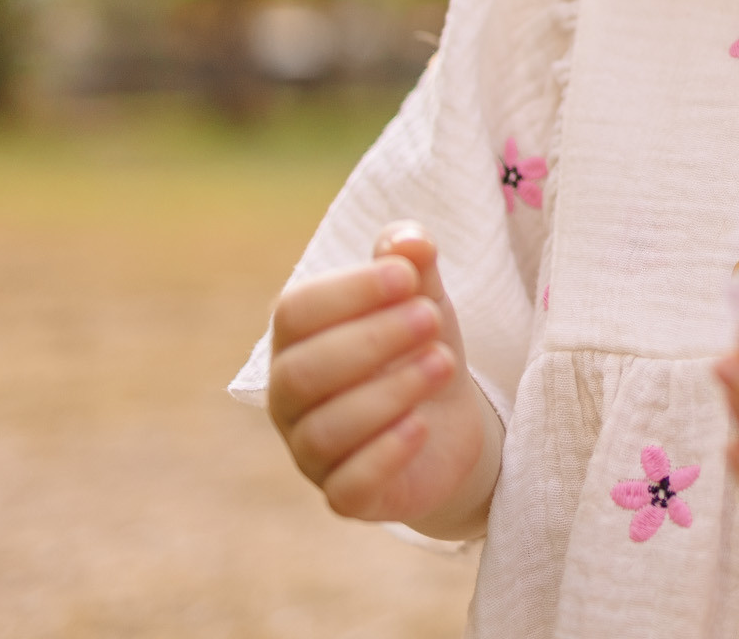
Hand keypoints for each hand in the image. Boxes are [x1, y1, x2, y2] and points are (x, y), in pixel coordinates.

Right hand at [265, 221, 499, 529]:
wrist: (448, 424)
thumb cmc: (419, 346)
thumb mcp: (421, 297)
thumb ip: (410, 263)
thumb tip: (409, 241)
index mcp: (296, 339)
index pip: (295, 312)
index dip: (348, 291)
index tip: (408, 276)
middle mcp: (290, 398)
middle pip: (305, 372)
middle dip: (373, 340)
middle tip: (432, 318)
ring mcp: (311, 453)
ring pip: (327, 430)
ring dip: (389, 392)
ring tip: (445, 362)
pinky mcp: (346, 497)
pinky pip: (347, 487)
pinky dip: (385, 454)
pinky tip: (422, 425)